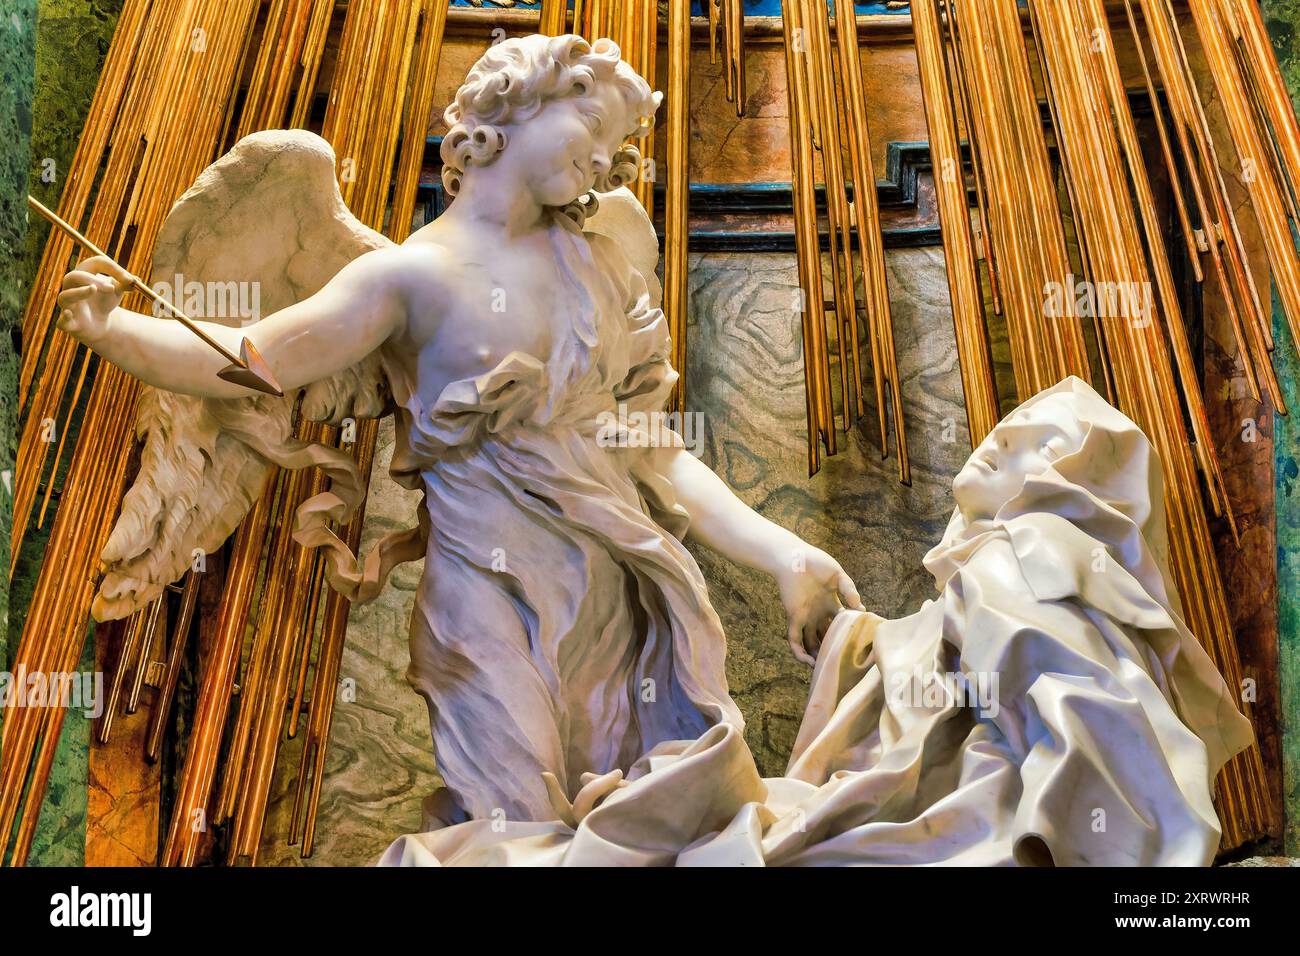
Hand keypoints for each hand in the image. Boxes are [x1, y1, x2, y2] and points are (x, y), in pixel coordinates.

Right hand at [57, 254, 130, 342]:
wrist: (98, 325)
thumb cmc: (105, 302)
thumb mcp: (116, 291)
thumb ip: (125, 284)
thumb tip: (135, 280)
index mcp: (84, 276)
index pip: (94, 263)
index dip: (112, 268)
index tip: (130, 280)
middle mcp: (71, 288)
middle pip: (75, 276)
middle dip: (91, 279)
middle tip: (112, 287)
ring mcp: (68, 306)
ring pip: (65, 296)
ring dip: (79, 292)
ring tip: (93, 289)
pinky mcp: (69, 323)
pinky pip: (62, 321)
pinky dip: (65, 318)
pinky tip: (69, 314)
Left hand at [775, 546, 863, 665]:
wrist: (793, 557)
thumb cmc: (816, 562)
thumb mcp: (838, 575)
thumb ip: (850, 591)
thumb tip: (860, 609)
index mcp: (830, 603)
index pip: (842, 623)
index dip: (850, 633)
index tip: (861, 643)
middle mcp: (818, 613)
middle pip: (826, 637)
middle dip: (832, 650)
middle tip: (842, 665)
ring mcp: (805, 617)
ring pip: (811, 644)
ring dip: (817, 657)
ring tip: (826, 671)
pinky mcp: (793, 618)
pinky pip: (795, 640)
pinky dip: (800, 653)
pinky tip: (809, 663)